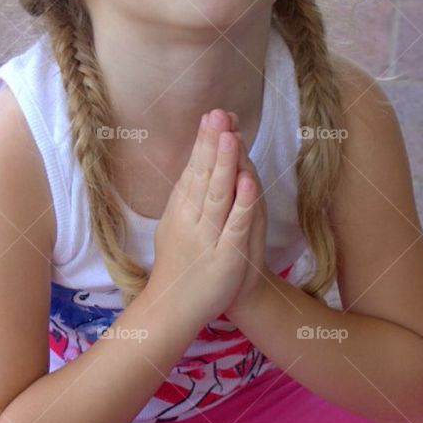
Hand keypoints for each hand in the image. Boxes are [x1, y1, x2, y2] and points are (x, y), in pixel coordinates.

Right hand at [146, 107, 260, 328]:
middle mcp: (191, 218)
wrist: (177, 308)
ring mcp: (208, 236)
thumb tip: (197, 161)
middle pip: (203, 175)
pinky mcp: (226, 256)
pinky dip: (241, 204)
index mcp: (181, 209)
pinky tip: (246, 182)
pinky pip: (234, 225)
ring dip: (224, 164)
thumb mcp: (177, 223)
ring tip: (231, 136)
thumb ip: (188, 194)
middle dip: (212, 143)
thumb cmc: (182, 263)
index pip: (194, 169)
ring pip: (218, 194)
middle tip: (218, 113)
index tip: (215, 116)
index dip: (205, 142)